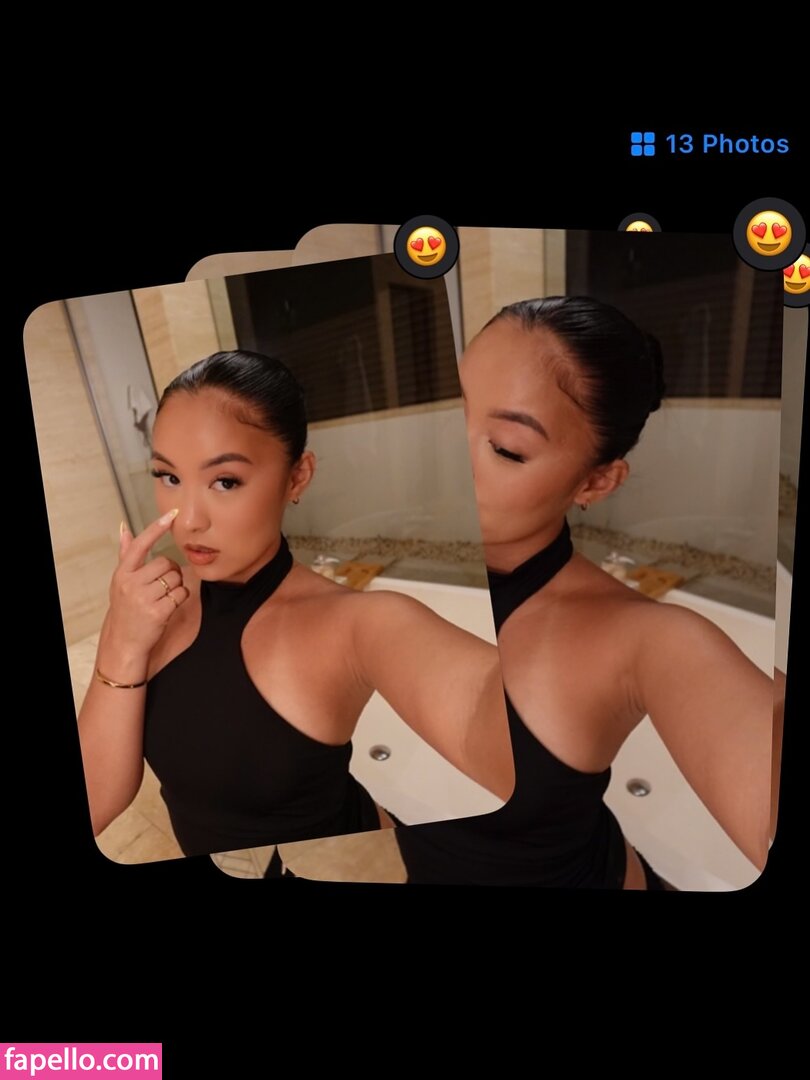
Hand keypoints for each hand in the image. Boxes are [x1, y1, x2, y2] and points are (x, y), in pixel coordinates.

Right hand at [104, 509, 189, 660]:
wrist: (124, 642)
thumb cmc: (125, 609)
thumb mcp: (121, 581)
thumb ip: (125, 554)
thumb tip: (124, 527)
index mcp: (123, 573)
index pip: (141, 545)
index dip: (157, 528)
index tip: (173, 514)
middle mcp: (131, 583)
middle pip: (165, 563)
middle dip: (170, 573)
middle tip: (162, 586)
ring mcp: (144, 598)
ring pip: (175, 579)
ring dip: (176, 587)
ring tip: (163, 597)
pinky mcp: (158, 611)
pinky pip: (181, 594)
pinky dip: (180, 599)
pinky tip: (169, 606)